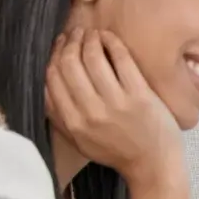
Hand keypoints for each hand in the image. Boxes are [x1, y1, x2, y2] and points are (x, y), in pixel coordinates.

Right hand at [44, 28, 180, 185]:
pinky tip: (109, 37)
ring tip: (91, 34)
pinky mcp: (141, 96)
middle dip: (69, 43)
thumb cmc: (116, 151)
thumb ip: (59, 116)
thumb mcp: (79, 140)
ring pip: (93, 58)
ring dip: (89, 39)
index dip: (53, 56)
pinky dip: (112, 43)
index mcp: (73, 122)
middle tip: (75, 33)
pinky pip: (122, 60)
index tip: (59, 45)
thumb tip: (44, 86)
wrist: (153, 165)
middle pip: (69, 65)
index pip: (52, 79)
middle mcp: (91, 112)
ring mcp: (117, 103)